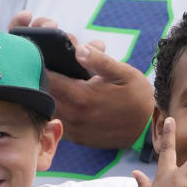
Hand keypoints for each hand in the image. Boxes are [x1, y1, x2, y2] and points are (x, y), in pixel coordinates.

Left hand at [8, 11, 152, 148]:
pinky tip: (60, 97)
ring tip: (51, 80)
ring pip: (47, 109)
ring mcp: (74, 129)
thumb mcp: (124, 73)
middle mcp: (74, 116)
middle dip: (41, 77)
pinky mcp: (76, 138)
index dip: (40, 64)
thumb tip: (78, 48)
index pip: (48, 78)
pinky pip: (56, 121)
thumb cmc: (137, 97)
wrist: (147, 128)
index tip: (39, 53)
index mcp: (83, 97)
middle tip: (44, 64)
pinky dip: (53, 108)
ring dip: (46, 94)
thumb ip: (100, 61)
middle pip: (43, 94)